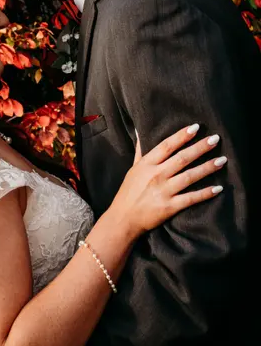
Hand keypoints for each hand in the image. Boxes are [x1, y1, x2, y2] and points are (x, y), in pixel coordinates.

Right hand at [112, 123, 225, 240]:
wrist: (124, 218)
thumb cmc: (129, 191)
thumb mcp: (133, 168)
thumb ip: (140, 150)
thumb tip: (140, 130)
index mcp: (147, 164)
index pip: (167, 146)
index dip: (181, 136)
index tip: (195, 127)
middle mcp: (156, 175)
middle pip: (182, 158)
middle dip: (200, 148)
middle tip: (215, 139)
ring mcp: (164, 191)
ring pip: (189, 176)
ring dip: (207, 167)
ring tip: (222, 160)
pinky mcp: (170, 207)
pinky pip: (191, 198)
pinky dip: (205, 193)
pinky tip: (218, 188)